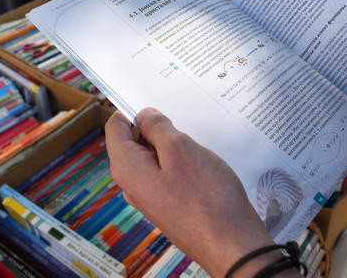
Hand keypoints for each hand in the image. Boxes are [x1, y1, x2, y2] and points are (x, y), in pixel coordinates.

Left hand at [105, 108, 298, 277]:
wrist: (230, 244)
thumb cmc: (207, 199)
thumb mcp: (181, 149)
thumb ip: (158, 127)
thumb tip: (145, 116)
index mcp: (127, 167)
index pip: (115, 126)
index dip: (133, 109)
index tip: (157, 103)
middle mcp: (133, 184)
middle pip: (135, 141)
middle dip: (157, 128)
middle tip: (183, 124)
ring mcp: (151, 195)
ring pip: (155, 156)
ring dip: (173, 146)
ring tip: (196, 147)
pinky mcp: (169, 203)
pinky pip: (168, 172)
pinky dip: (181, 163)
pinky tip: (202, 165)